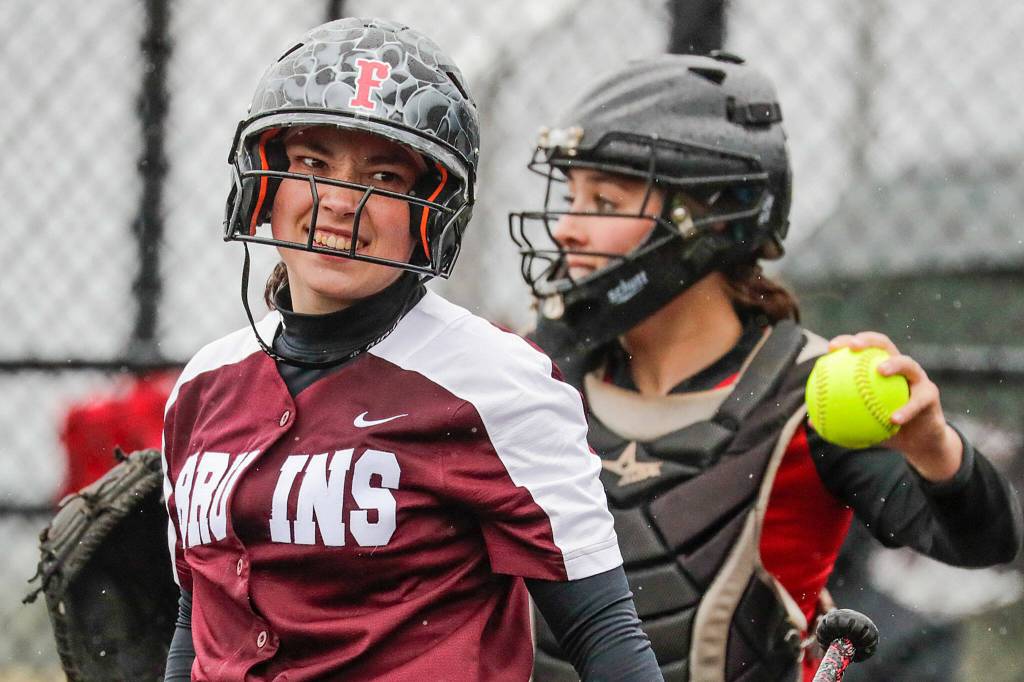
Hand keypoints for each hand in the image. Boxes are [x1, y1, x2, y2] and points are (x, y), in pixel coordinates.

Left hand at [828, 332, 962, 481]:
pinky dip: (906, 409)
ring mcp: (917, 378)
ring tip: (881, 370)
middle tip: (854, 346)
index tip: (830, 347)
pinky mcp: (931, 395)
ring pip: (908, 364)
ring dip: (894, 364)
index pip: (863, 348)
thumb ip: (840, 418)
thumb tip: (810, 422)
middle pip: (885, 344)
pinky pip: (918, 401)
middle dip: (869, 340)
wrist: (918, 441)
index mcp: (880, 369)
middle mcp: (899, 368)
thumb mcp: (861, 423)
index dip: (847, 342)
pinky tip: (894, 419)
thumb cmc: (886, 428)